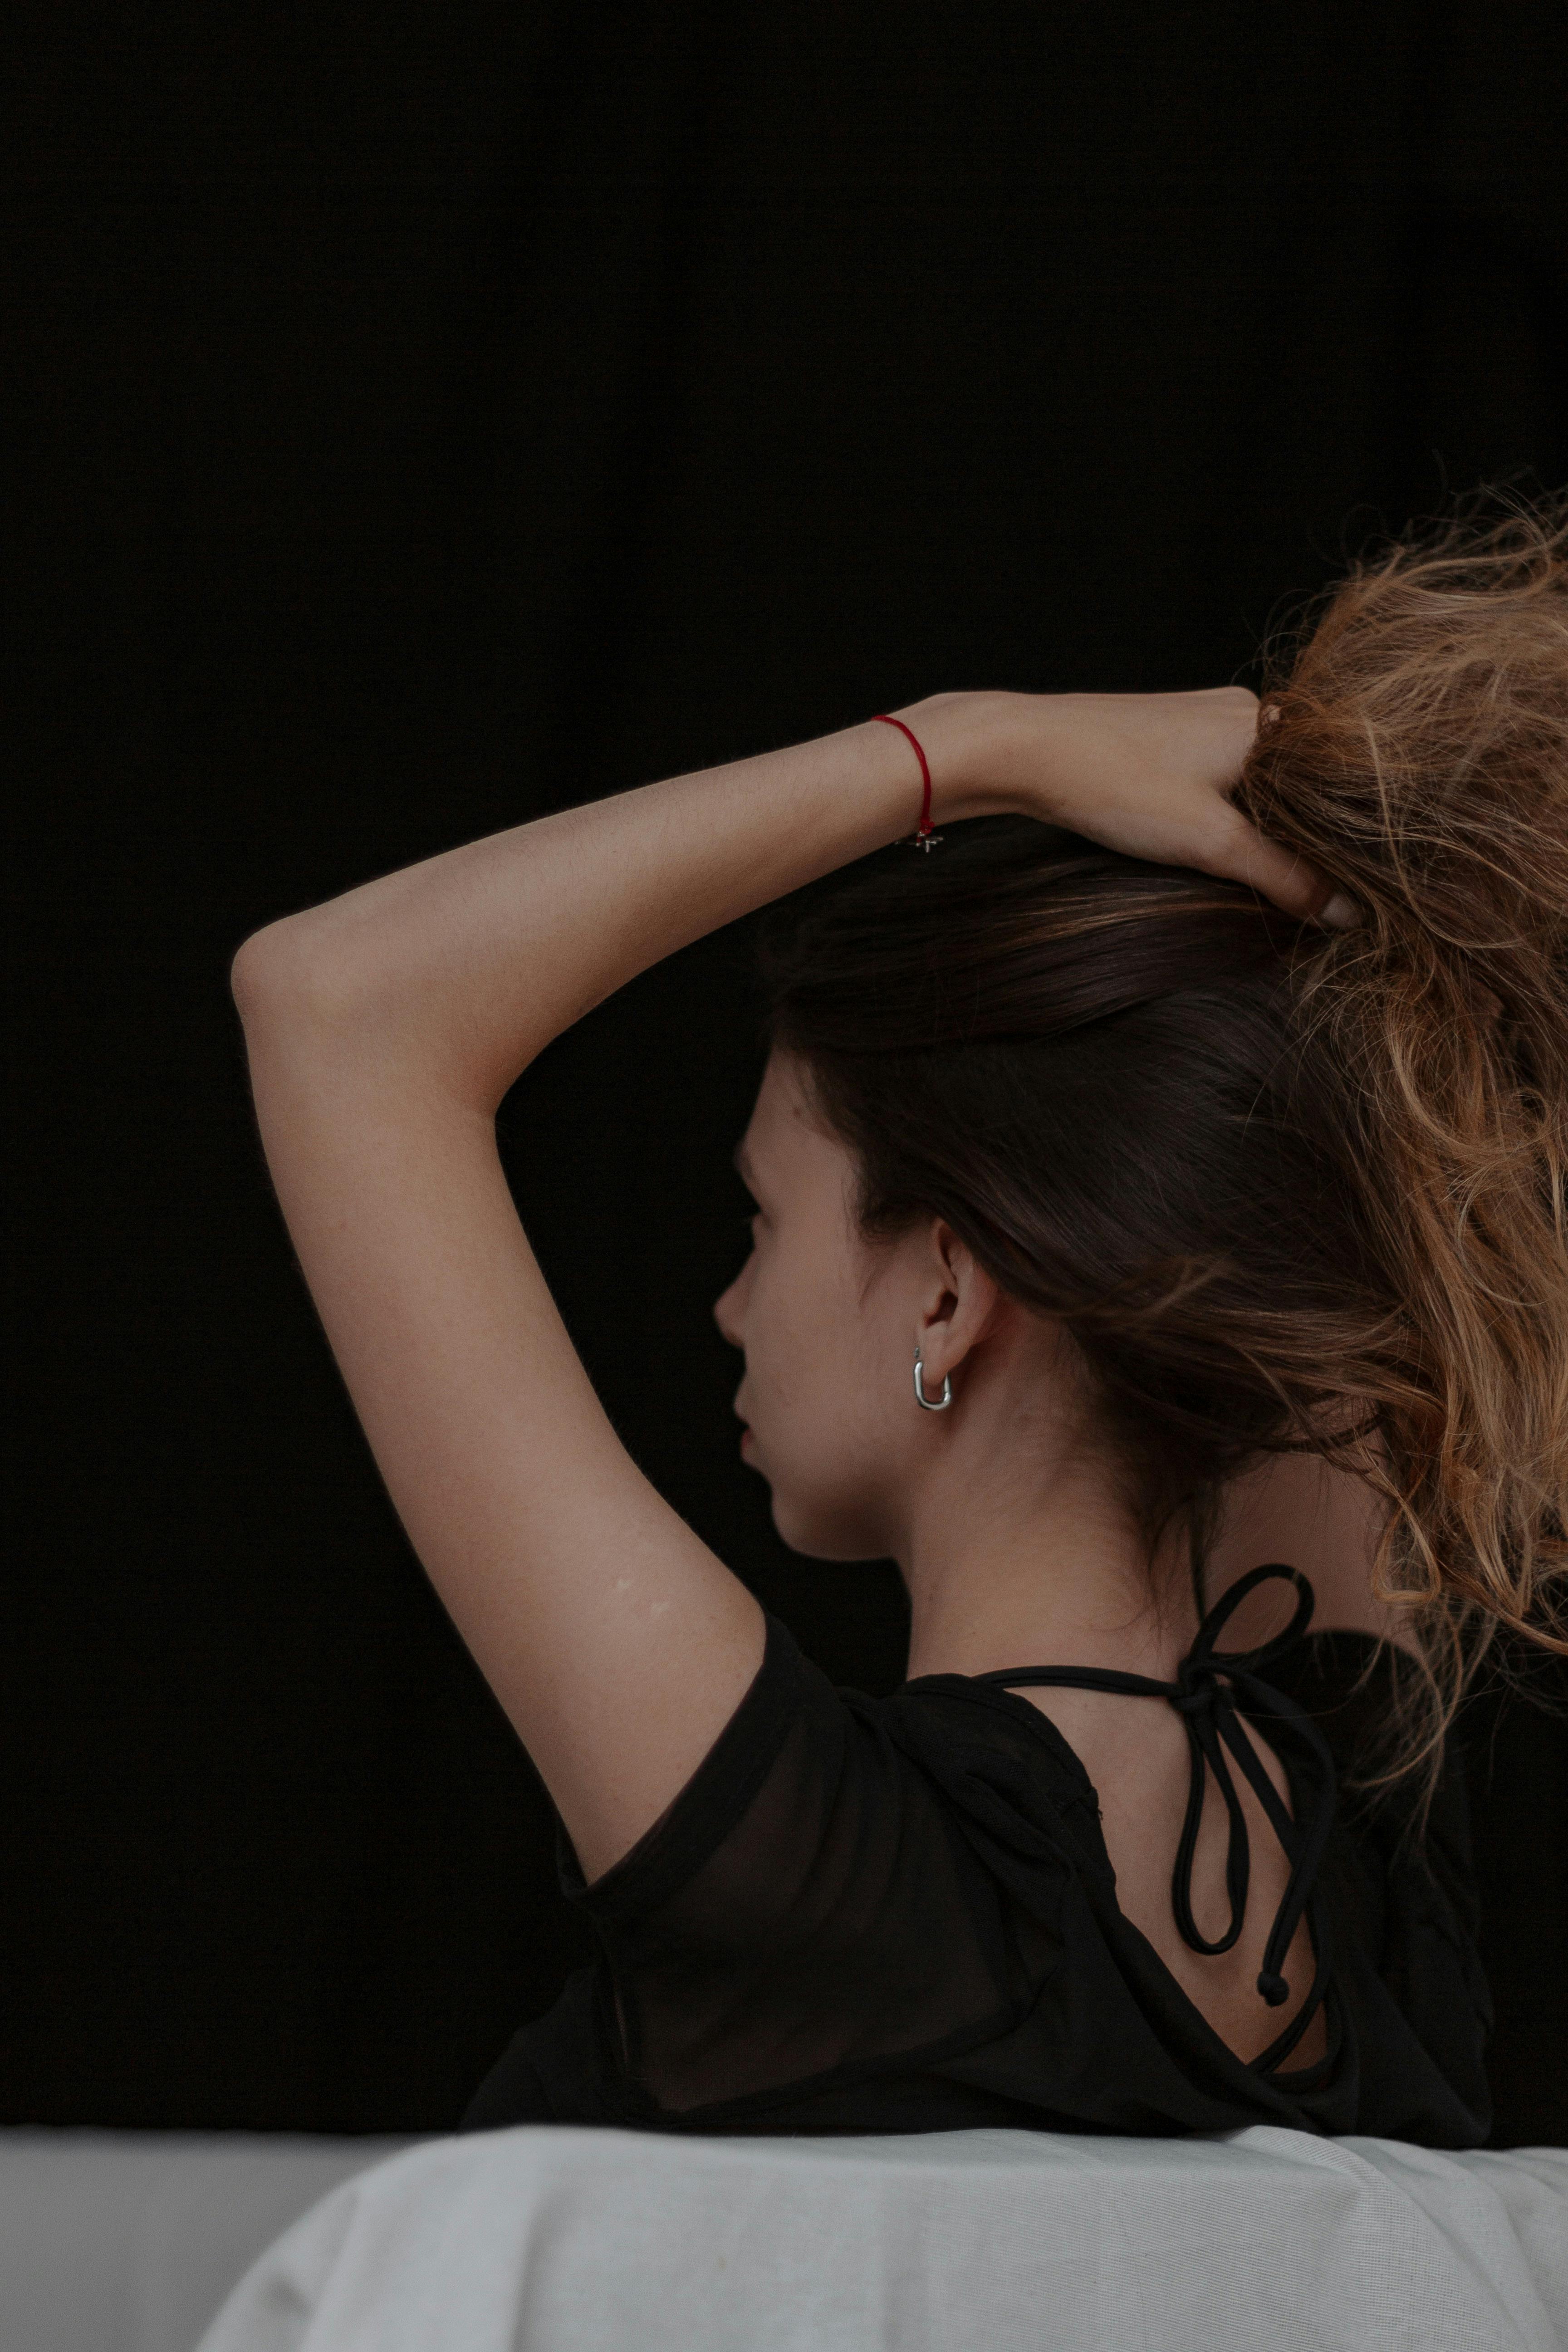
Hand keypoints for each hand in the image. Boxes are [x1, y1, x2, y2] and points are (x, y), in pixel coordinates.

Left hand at [906, 688, 1356, 928]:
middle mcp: (1243, 709)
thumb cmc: (1115, 782)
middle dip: (1294, 839)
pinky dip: (1219, 816)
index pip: (1333, 784)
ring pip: (1253, 785)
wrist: (1024, 750)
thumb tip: (1345, 912)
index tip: (1342, 887)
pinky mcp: (1164, 735)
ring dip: (1253, 830)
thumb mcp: (1213, 842)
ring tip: (1242, 866)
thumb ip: (1285, 877)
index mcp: (1267, 721)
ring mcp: (1201, 718)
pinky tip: (1201, 841)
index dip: (1337, 839)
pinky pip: (1216, 779)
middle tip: (1294, 890)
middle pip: (1295, 786)